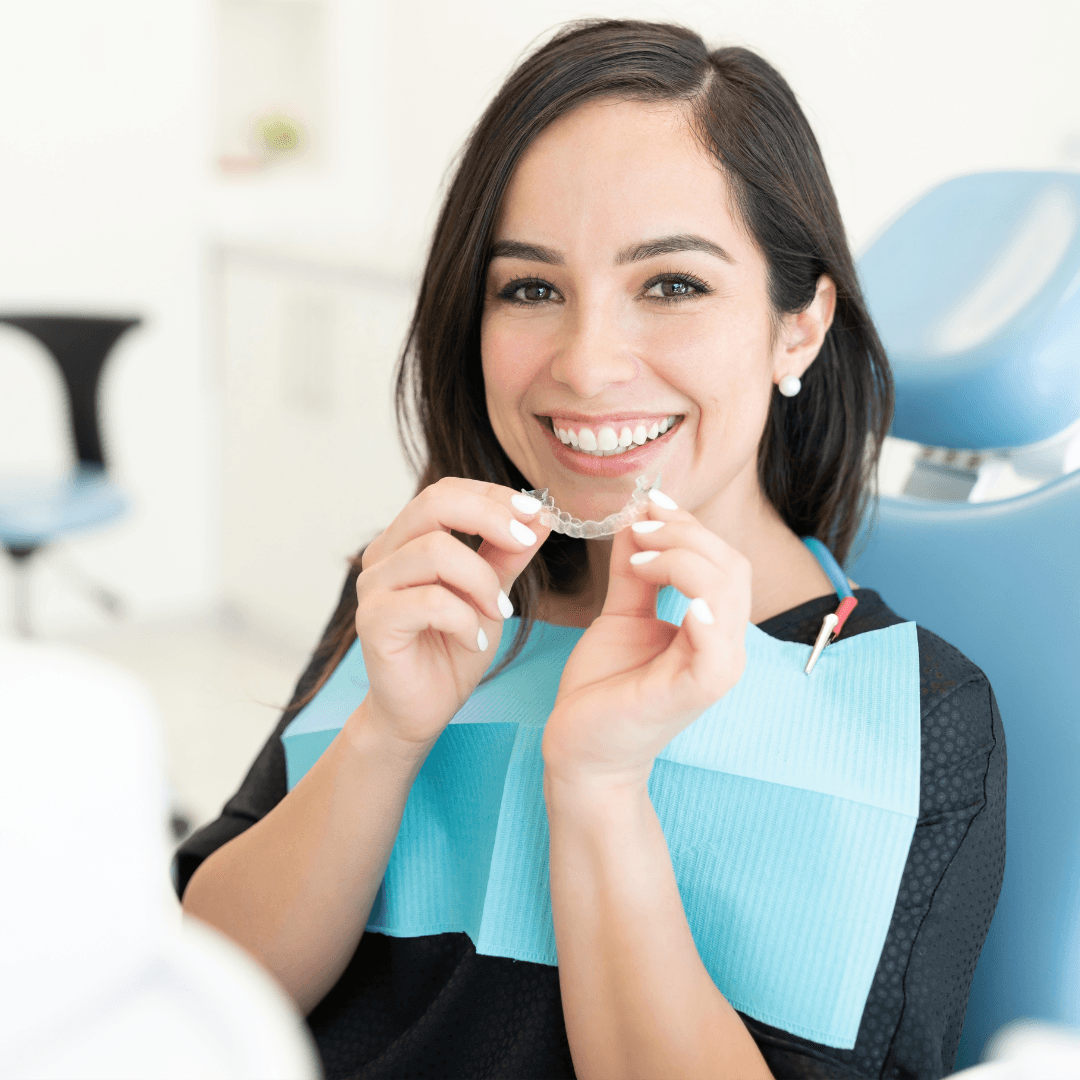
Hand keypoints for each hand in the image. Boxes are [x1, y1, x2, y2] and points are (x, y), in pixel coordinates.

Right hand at [353, 478, 550, 749]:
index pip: (447, 492)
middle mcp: (384, 554)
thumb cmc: (452, 649)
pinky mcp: (373, 621)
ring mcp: (374, 586)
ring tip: (498, 613)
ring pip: (435, 551)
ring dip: (482, 580)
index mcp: (408, 539)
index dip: (493, 496)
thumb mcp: (491, 594)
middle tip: (525, 543)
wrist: (423, 710)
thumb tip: (542, 515)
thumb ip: (509, 555)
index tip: (537, 513)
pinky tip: (476, 641)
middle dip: (490, 518)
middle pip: (434, 504)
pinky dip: (465, 619)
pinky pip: (429, 601)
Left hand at [542, 497, 750, 784]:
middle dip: (685, 534)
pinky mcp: (695, 692)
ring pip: (726, 592)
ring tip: (641, 557)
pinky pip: (717, 649)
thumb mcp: (621, 614)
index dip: (689, 525)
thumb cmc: (604, 687)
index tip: (648, 504)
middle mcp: (724, 645)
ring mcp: (715, 670)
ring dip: (683, 560)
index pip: (722, 559)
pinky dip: (705, 614)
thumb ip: (635, 571)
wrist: (581, 748)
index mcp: (713, 627)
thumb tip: (639, 517)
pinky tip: (681, 599)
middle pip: (730, 567)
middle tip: (639, 528)